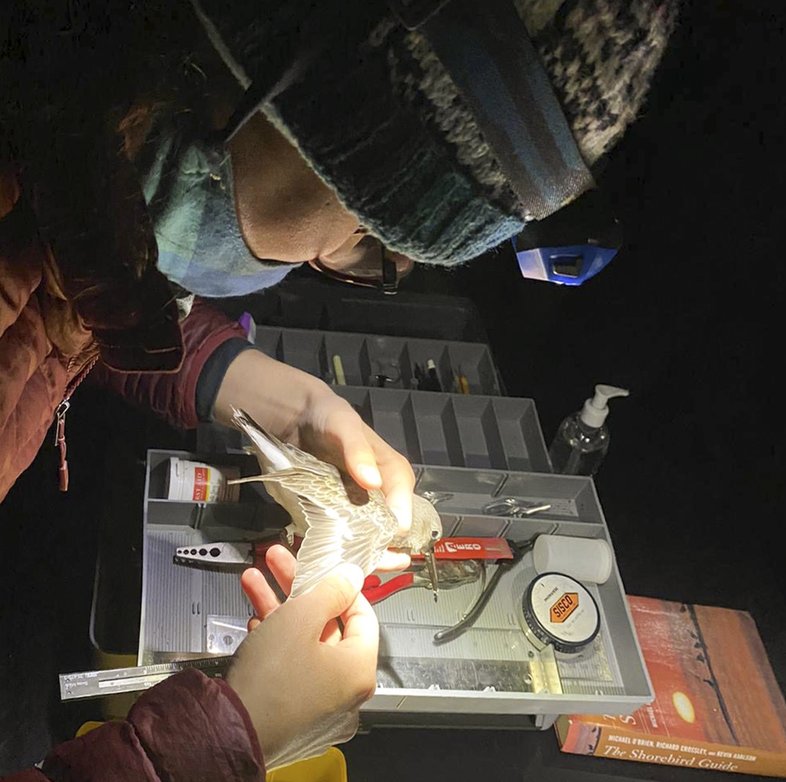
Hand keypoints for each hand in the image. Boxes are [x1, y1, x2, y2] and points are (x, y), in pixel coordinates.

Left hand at [214, 349, 414, 568]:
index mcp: (388, 470)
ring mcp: (351, 506)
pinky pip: (338, 537)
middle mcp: (374, 492)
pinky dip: (338, 551)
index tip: (394, 533)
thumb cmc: (326, 416)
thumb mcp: (344, 425)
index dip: (400, 514)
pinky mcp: (329, 515)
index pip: (402, 496)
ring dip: (364, 554)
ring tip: (362, 570)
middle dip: (385, 545)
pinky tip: (334, 565)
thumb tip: (373, 482)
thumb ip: (358, 451)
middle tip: (383, 563)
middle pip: (386, 524)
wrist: (291, 416)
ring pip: (364, 535)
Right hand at [227, 545, 378, 769]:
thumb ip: (330, 590)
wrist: (225, 732)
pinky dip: (274, 640)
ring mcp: (318, 704)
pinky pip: (290, 666)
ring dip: (279, 608)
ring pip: (303, 643)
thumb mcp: (300, 618)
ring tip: (254, 582)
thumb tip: (350, 576)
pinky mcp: (292, 711)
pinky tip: (254, 620)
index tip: (322, 569)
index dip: (339, 586)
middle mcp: (344, 691)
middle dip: (298, 591)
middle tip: (280, 565)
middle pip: (328, 626)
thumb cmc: (269, 682)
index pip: (362, 615)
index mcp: (358, 671)